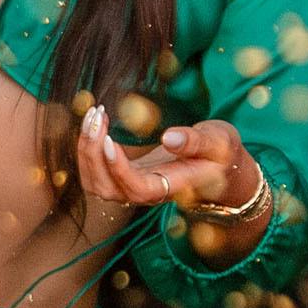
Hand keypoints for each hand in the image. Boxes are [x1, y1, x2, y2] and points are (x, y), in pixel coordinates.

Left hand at [73, 104, 258, 213]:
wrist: (219, 165)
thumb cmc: (221, 153)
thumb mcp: (219, 142)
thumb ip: (196, 142)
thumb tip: (169, 138)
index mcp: (171, 187)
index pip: (137, 188)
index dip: (118, 169)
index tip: (108, 139)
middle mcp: (147, 192)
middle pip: (107, 188)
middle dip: (93, 154)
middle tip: (97, 115)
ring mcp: (132, 186)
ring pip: (95, 183)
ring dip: (86, 150)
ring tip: (93, 115)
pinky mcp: (124, 174)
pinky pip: (95, 170)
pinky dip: (88, 148)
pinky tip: (95, 121)